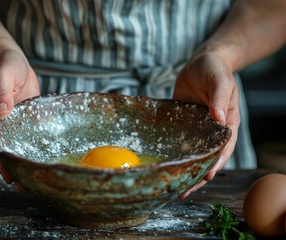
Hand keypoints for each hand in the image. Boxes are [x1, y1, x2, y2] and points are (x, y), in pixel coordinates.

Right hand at [0, 49, 39, 184]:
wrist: (12, 59)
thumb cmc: (5, 64)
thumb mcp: (3, 75)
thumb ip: (1, 93)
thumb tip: (1, 114)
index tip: (8, 174)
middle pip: (2, 149)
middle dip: (11, 167)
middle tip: (24, 186)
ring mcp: (10, 121)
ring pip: (14, 145)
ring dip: (21, 162)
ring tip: (32, 181)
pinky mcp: (22, 118)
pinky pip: (25, 136)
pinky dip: (30, 148)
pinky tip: (39, 158)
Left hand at [173, 46, 239, 198]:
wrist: (202, 63)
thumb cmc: (214, 70)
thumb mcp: (219, 80)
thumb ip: (219, 97)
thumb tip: (216, 117)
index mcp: (226, 123)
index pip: (223, 148)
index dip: (216, 162)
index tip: (207, 176)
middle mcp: (212, 130)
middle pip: (207, 158)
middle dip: (197, 175)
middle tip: (184, 191)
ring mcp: (197, 129)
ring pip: (192, 154)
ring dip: (184, 170)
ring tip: (172, 187)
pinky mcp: (183, 125)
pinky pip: (178, 142)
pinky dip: (174, 154)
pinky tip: (165, 165)